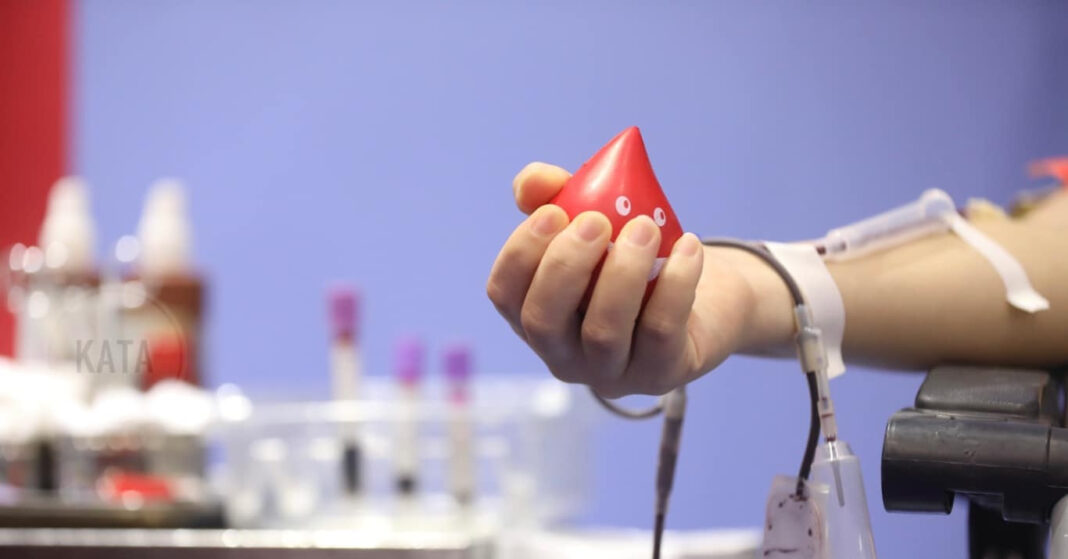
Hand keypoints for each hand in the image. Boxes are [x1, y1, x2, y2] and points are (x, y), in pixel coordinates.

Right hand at [487, 162, 793, 396]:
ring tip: (645, 227)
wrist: (704, 304)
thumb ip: (553, 195)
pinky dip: (676, 283)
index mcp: (534, 315)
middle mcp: (563, 354)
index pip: (504, 294)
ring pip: (603, 333)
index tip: (553, 212)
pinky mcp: (661, 373)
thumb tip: (535, 179)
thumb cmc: (630, 261)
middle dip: (565, 265)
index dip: (520, 253)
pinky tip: (688, 246)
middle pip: (543, 321)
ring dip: (622, 273)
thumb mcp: (589, 223)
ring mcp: (610, 372)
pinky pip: (660, 331)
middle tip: (597, 220)